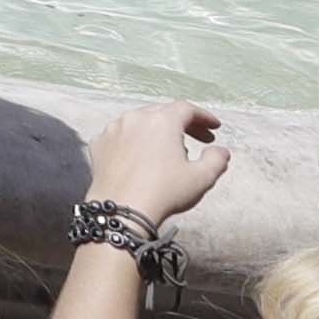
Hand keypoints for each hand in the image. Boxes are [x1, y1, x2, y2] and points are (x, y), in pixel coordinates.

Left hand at [79, 100, 227, 226]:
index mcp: (161, 121)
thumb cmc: (165, 192)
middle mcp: (135, 118)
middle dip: (183, 123)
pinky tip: (142, 157)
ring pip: (139, 122)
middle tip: (200, 138)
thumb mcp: (202, 178)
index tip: (214, 127)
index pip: (186, 109)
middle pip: (163, 113)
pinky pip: (121, 136)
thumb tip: (220, 151)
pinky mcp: (98, 144)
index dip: (204, 116)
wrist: (121, 208)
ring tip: (170, 149)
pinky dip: (135, 141)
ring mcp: (112, 129)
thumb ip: (216, 160)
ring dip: (157, 131)